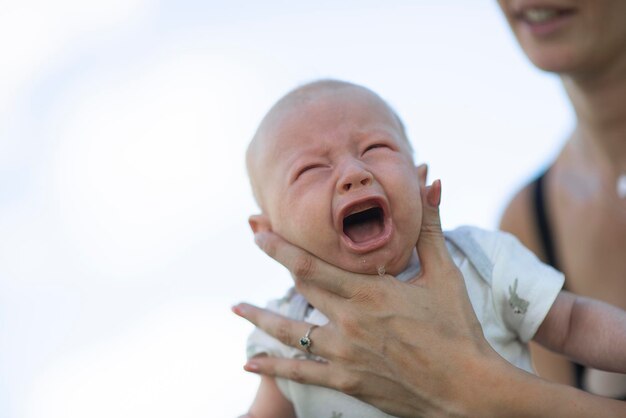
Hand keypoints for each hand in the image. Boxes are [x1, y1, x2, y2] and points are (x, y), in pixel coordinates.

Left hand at [233, 181, 503, 416]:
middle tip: (252, 238)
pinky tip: (249, 363)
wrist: (468, 391)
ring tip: (236, 308)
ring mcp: (345, 354)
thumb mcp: (444, 274)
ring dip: (260, 317)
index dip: (281, 245)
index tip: (259, 230)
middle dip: (273, 260)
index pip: (311, 264)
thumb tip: (432, 180)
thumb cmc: (458, 329)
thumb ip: (430, 227)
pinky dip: (273, 367)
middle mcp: (350, 321)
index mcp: (369, 292)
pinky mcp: (348, 381)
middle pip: (299, 287)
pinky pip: (301, 373)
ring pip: (291, 332)